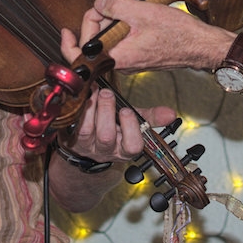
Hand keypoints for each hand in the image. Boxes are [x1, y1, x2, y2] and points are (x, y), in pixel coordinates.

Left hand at [58, 87, 175, 163]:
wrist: (86, 144)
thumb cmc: (112, 128)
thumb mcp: (132, 123)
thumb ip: (151, 117)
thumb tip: (171, 113)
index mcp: (124, 148)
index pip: (133, 146)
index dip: (130, 128)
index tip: (126, 110)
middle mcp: (105, 150)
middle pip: (107, 137)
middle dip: (106, 112)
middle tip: (107, 93)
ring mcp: (87, 146)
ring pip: (87, 131)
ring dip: (90, 108)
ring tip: (94, 92)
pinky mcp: (70, 139)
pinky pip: (71, 126)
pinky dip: (76, 110)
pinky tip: (81, 97)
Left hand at [65, 0, 226, 72]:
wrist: (200, 46)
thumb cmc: (178, 34)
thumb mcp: (141, 11)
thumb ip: (114, 5)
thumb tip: (99, 3)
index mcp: (118, 57)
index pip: (81, 56)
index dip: (71, 40)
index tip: (67, 29)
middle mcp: (122, 64)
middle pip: (93, 45)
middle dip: (95, 24)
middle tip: (105, 9)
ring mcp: (130, 62)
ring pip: (107, 44)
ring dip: (109, 26)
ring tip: (123, 11)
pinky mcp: (138, 58)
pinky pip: (119, 44)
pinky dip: (120, 30)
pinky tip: (132, 19)